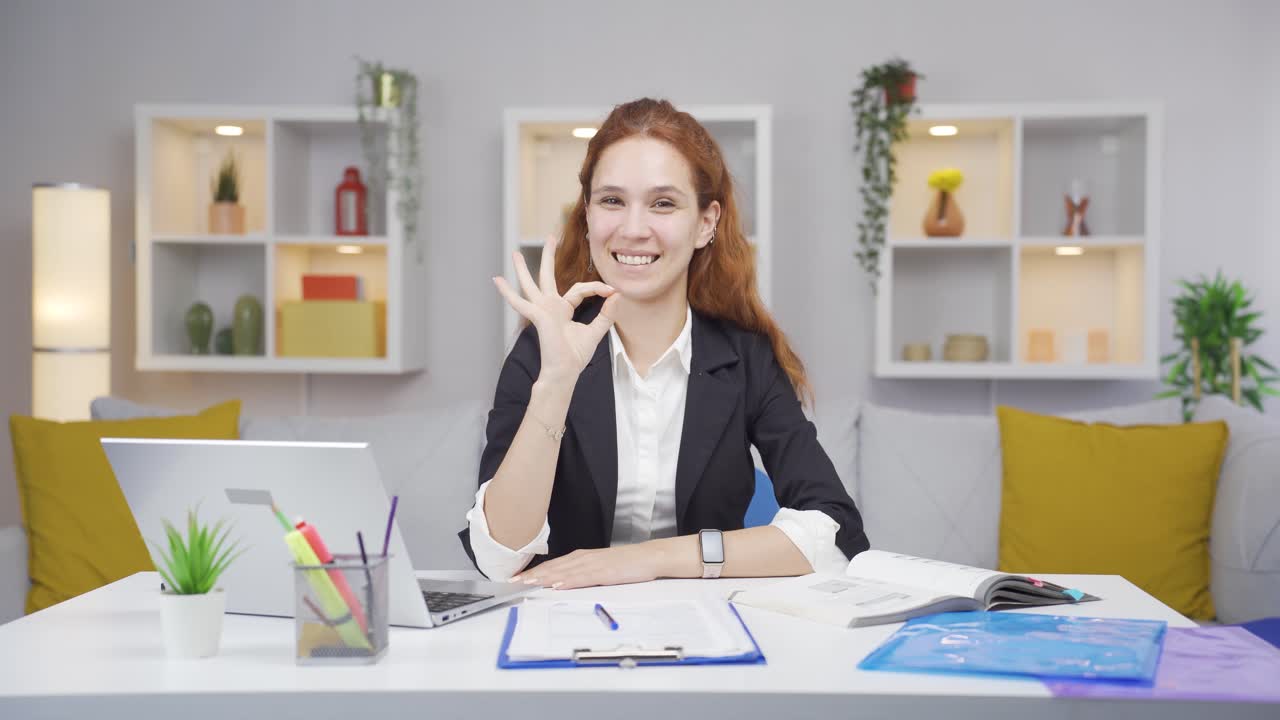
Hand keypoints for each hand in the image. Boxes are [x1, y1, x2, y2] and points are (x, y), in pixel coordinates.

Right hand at [493, 235, 619, 383]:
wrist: (565, 371)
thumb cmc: (576, 356)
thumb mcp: (596, 331)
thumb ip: (606, 313)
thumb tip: (617, 295)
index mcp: (563, 309)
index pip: (579, 289)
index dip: (597, 287)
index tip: (613, 290)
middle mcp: (550, 306)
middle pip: (548, 276)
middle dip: (549, 256)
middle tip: (550, 237)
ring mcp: (542, 310)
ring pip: (531, 284)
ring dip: (523, 268)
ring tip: (515, 252)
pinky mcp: (537, 316)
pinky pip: (520, 302)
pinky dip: (508, 292)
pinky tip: (497, 280)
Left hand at [510, 544, 664, 589]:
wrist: (648, 557)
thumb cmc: (626, 563)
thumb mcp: (600, 567)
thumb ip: (582, 573)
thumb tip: (563, 582)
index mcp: (582, 557)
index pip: (553, 565)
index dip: (534, 571)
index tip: (518, 577)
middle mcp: (584, 558)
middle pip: (554, 567)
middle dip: (533, 574)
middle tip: (514, 581)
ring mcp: (594, 565)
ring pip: (564, 571)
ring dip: (546, 577)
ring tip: (529, 582)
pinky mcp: (604, 572)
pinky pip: (583, 578)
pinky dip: (569, 581)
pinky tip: (558, 584)